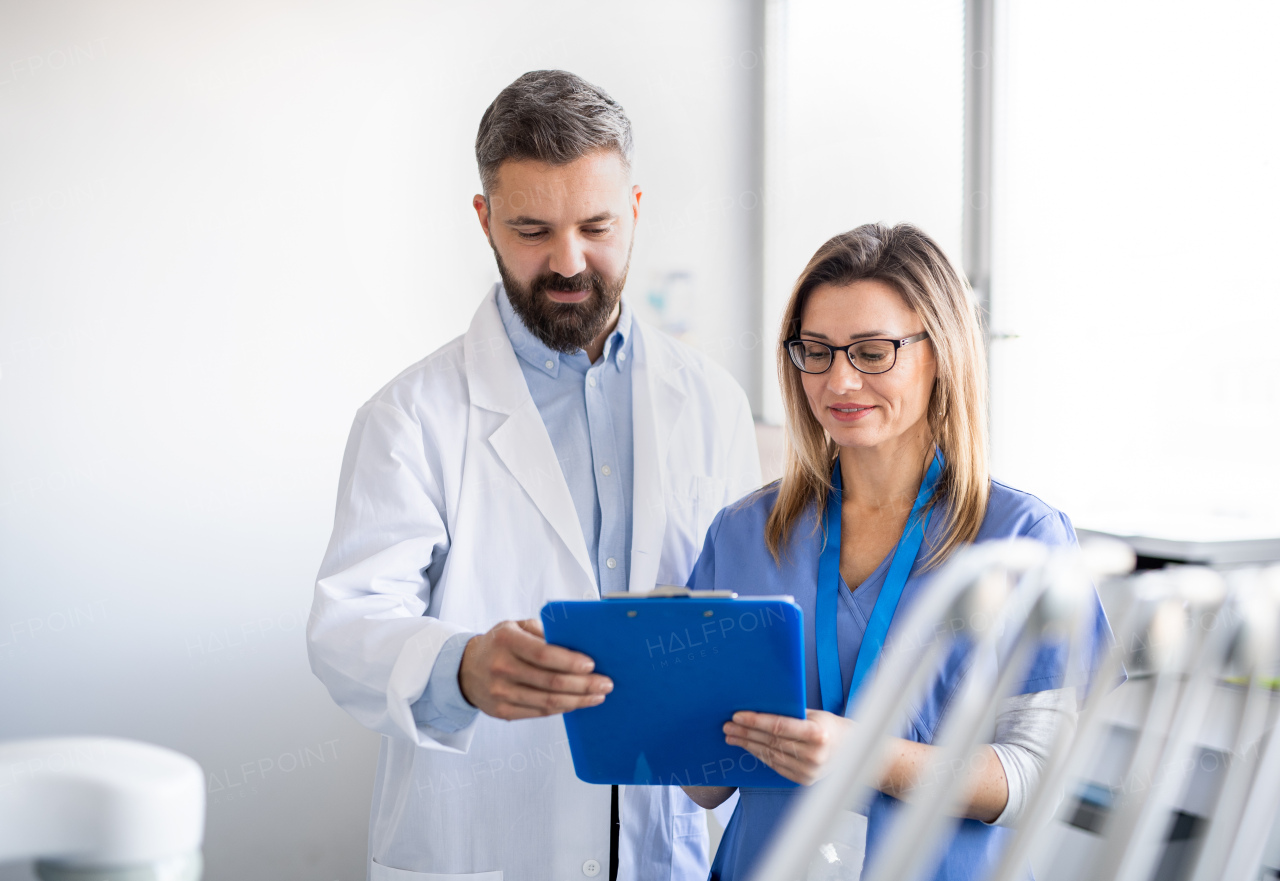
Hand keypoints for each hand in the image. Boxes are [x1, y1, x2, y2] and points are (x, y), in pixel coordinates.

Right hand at [458, 618, 612, 719]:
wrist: (464, 669)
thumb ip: (542, 631)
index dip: (570, 661)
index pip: (544, 654)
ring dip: (577, 700)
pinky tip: (576, 703)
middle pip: (550, 681)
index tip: (592, 664)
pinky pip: (539, 713)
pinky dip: (562, 709)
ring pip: (547, 702)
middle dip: (583, 684)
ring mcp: (500, 692)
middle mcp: (501, 667)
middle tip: (605, 683)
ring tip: (597, 696)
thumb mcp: (515, 626)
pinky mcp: (502, 711)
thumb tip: (576, 641)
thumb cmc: (498, 644)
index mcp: (506, 641)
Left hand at [723, 709, 851, 785]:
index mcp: (818, 735)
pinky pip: (776, 765)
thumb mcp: (815, 715)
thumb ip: (791, 713)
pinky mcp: (804, 780)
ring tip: (731, 736)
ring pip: (770, 755)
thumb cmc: (831, 727)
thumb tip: (760, 706)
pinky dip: (760, 755)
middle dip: (746, 733)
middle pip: (771, 742)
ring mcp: (808, 771)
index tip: (737, 716)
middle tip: (727, 726)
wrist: (854, 752)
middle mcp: (814, 755)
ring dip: (748, 745)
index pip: (779, 727)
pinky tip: (748, 747)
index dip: (756, 722)